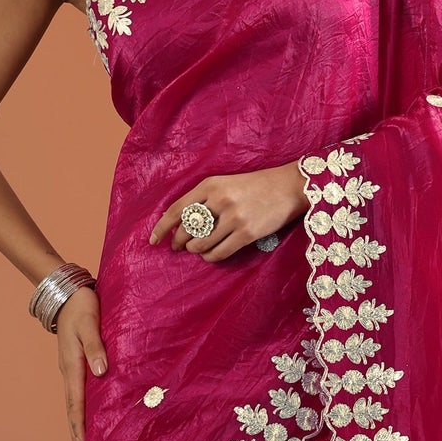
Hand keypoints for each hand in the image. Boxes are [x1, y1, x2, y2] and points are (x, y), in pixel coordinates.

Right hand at [53, 285, 105, 440]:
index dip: (80, 427)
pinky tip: (89, 418)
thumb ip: (96, 347)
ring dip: (78, 426)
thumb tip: (100, 372)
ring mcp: (71, 370)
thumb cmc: (82, 306)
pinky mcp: (76, 365)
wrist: (68, 293)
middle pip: (72, 410)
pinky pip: (78, 394)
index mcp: (73, 365)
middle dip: (77, 434)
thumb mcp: (90, 323)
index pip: (76, 404)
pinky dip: (81, 411)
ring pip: (74, 404)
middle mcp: (69, 372)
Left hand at [149, 162, 308, 262]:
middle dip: (178, 242)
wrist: (288, 187)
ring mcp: (234, 218)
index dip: (162, 227)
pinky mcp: (246, 233)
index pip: (177, 210)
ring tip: (196, 250)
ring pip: (201, 244)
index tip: (153, 240)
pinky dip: (210, 257)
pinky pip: (219, 253)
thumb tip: (179, 222)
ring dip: (195, 251)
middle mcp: (219, 200)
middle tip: (178, 247)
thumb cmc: (255, 185)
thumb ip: (204, 199)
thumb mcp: (226, 183)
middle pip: (186, 230)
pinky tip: (210, 255)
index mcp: (210, 185)